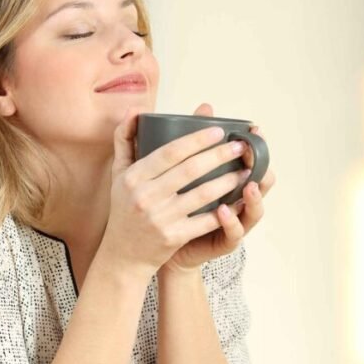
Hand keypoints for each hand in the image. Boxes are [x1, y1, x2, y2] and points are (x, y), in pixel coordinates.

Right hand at [98, 105, 263, 277]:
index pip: (170, 152)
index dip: (197, 139)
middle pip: (190, 170)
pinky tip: (240, 200)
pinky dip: (225, 211)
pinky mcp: (172, 237)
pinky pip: (205, 221)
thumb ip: (124, 139)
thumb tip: (135, 109)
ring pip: (202, 194)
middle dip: (219, 155)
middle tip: (241, 146)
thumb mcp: (118, 173)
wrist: (123, 254)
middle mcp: (145, 196)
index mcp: (133, 176)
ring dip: (228, 181)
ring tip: (245, 171)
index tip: (219, 130)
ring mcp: (160, 218)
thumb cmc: (125, 208)